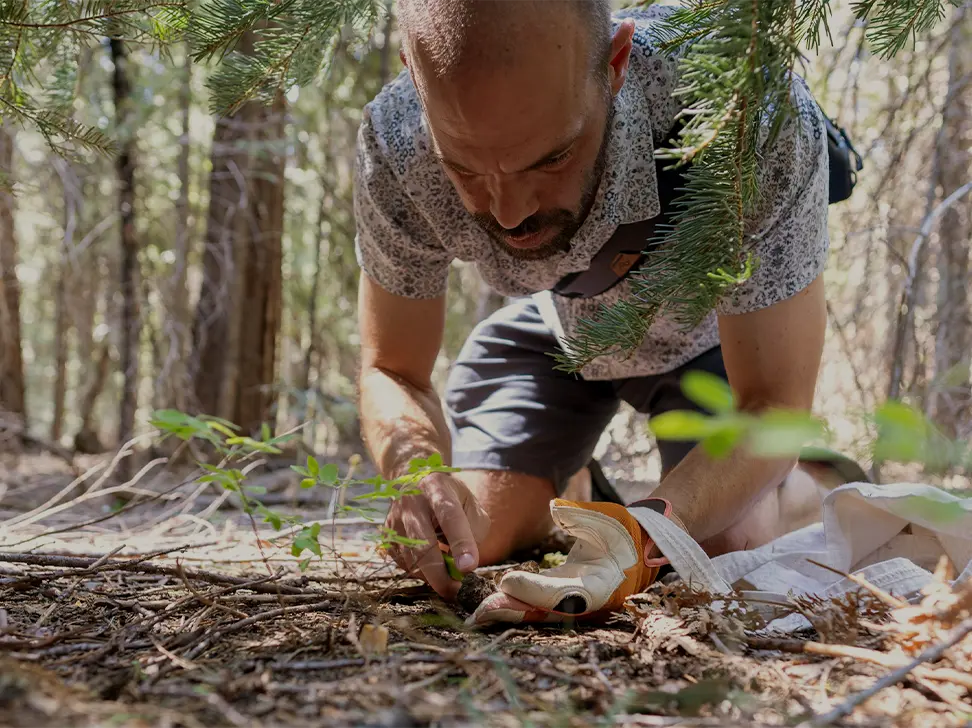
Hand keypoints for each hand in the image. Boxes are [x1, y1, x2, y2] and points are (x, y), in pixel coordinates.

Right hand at [384, 472, 490, 598]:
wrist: (413, 481)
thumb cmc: (450, 498)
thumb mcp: (470, 504)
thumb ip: (475, 530)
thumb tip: (464, 564)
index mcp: (437, 488)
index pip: (450, 516)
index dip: (460, 543)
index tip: (469, 568)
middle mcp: (411, 503)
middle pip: (422, 544)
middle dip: (440, 574)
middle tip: (457, 592)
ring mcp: (394, 521)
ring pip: (412, 560)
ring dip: (433, 575)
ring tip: (449, 573)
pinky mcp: (386, 538)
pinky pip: (404, 565)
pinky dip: (422, 572)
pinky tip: (432, 563)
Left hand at [468, 497, 682, 625]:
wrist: (640, 544)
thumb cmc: (624, 530)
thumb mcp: (606, 518)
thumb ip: (580, 515)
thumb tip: (555, 507)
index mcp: (600, 584)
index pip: (561, 593)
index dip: (533, 590)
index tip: (506, 582)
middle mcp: (586, 600)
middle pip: (546, 610)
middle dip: (515, 611)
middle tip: (482, 612)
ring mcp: (575, 599)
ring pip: (541, 609)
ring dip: (512, 610)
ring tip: (482, 611)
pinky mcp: (565, 592)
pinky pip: (540, 601)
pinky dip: (519, 601)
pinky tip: (496, 599)